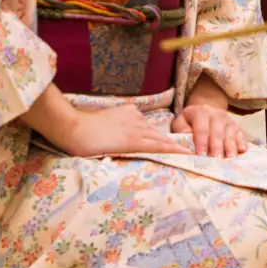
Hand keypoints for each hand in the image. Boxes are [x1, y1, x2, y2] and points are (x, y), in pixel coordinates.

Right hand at [30, 93, 182, 157]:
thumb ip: (114, 129)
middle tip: (192, 151)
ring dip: (176, 148)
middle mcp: (136, 118)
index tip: (175, 145)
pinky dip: (171, 150)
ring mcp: (137, 129)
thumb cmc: (80, 128)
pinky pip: (157, 146)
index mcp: (128, 112)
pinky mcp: (134, 140)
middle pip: (159, 134)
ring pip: (161, 140)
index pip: (150, 128)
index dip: (161, 138)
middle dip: (174, 144)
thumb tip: (116, 138)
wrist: (72, 127)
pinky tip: (183, 154)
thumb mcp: (102, 123)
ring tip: (194, 155)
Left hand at [173, 102, 247, 157]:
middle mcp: (217, 114)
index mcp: (201, 112)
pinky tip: (242, 151)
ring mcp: (229, 120)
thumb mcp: (181, 121)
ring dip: (230, 147)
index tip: (201, 155)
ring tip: (230, 158)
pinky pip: (241, 135)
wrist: (206, 111)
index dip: (201, 143)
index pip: (202, 129)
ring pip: (230, 134)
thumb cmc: (190, 121)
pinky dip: (242, 143)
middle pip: (217, 132)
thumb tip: (186, 136)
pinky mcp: (237, 127)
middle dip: (217, 147)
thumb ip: (181, 128)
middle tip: (217, 160)